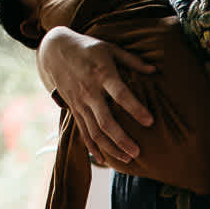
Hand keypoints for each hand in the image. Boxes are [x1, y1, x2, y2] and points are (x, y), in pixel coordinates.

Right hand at [36, 25, 153, 162]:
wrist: (54, 50)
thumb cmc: (88, 48)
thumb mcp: (110, 48)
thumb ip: (132, 61)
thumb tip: (155, 71)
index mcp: (103, 74)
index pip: (121, 94)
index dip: (135, 109)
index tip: (150, 122)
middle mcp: (90, 91)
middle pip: (106, 121)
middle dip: (121, 139)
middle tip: (138, 152)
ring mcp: (80, 102)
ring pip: (94, 131)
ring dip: (110, 148)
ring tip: (127, 159)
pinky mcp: (74, 109)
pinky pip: (83, 132)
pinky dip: (93, 147)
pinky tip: (103, 160)